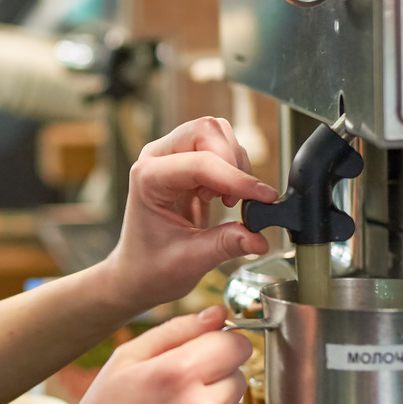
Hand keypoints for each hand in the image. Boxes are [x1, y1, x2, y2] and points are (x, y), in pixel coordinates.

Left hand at [106, 117, 275, 311]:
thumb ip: (226, 244)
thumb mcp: (190, 261)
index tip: (263, 198)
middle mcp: (156, 158)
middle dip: (232, 162)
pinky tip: (224, 196)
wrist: (138, 272)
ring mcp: (171, 156)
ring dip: (234, 164)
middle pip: (207, 131)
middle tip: (233, 201)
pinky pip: (220, 147)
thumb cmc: (151, 266)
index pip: (199, 162)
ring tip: (225, 200)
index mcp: (147, 178)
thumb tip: (259, 238)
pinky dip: (233, 168)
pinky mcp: (186, 162)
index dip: (236, 178)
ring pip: (217, 133)